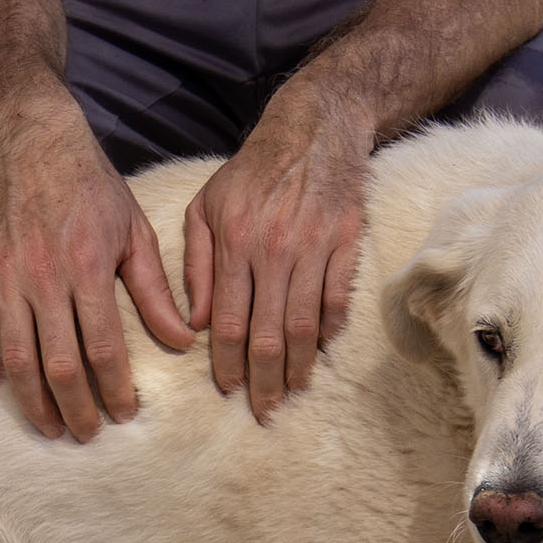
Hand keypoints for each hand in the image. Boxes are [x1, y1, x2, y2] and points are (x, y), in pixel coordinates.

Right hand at [0, 97, 195, 439]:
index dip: (116, 391)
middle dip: (76, 409)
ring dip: (33, 401)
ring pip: (16, 358)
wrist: (31, 139)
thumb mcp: (135, 232)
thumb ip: (155, 290)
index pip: (104, 350)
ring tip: (50, 427)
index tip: (126, 415)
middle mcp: (44, 277)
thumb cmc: (91, 186)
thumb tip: (182, 340)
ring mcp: (4, 276)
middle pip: (60, 365)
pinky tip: (1, 380)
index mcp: (89, 268)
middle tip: (88, 434)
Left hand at [184, 85, 370, 421]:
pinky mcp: (346, 244)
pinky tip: (319, 352)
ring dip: (299, 367)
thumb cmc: (250, 174)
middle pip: (268, 334)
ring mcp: (314, 248)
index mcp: (234, 243)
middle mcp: (274, 250)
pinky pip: (337, 301)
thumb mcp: (205, 208)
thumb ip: (196, 266)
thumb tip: (196, 324)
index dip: (228, 364)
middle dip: (264, 381)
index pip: (229, 322)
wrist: (313, 131)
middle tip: (264, 412)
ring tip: (292, 392)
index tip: (227, 390)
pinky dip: (328, 332)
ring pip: (305, 326)